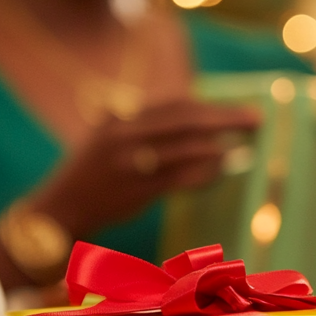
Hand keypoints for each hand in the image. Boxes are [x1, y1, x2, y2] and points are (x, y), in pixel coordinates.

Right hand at [34, 99, 261, 237]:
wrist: (59, 209)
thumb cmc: (88, 174)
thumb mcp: (103, 137)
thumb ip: (133, 120)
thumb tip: (173, 110)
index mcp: (120, 120)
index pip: (173, 106)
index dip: (208, 105)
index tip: (236, 106)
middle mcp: (125, 136)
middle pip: (186, 121)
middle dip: (224, 118)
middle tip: (256, 119)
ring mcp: (131, 164)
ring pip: (187, 149)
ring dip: (220, 146)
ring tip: (245, 146)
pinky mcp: (137, 191)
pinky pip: (181, 178)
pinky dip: (206, 172)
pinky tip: (224, 170)